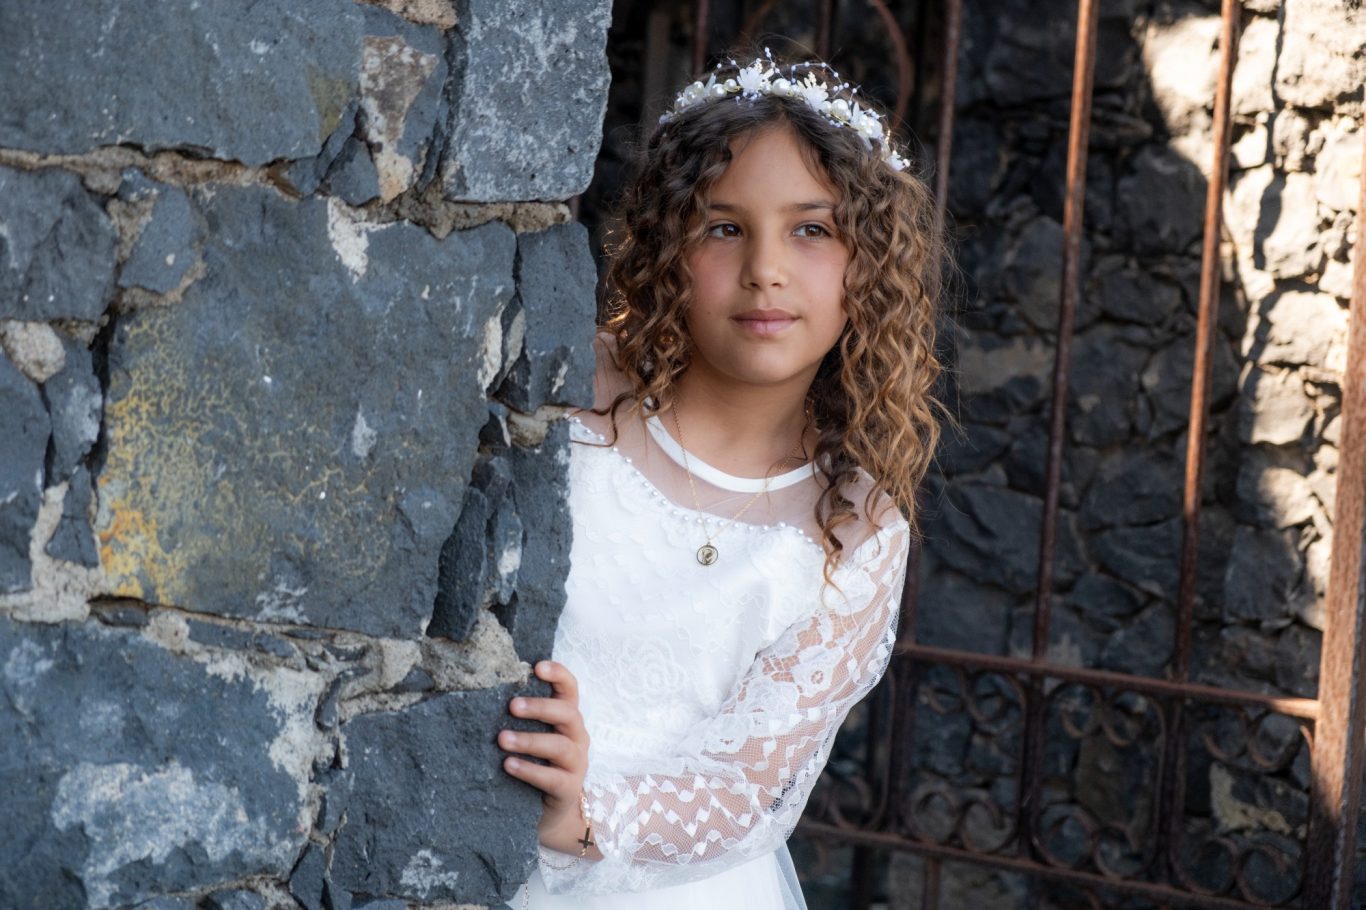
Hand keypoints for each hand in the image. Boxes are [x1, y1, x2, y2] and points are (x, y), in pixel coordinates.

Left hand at [500, 660, 599, 856]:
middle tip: (511, 705)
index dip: (558, 675)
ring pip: (560, 746)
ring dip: (530, 740)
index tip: (537, 667)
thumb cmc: (535, 764)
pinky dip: (530, 770)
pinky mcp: (568, 790)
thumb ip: (519, 718)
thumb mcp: (532, 737)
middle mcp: (577, 737)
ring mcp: (576, 764)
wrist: (550, 814)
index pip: (570, 689)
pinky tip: (508, 765)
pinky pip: (552, 778)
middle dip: (540, 707)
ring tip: (502, 739)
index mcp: (568, 719)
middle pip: (568, 714)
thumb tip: (480, 695)